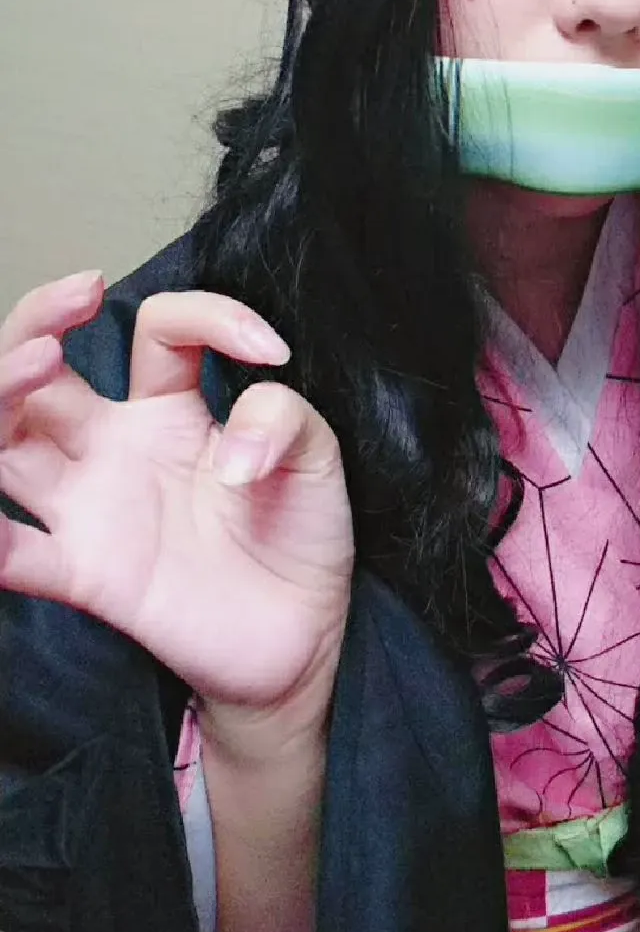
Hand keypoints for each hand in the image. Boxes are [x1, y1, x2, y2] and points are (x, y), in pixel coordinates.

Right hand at [0, 273, 354, 715]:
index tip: (270, 352)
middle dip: (35, 320)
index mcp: (171, 409)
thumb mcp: (316, 456)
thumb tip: (232, 453)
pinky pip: (11, 555)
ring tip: (36, 363)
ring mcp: (91, 508)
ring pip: (2, 441)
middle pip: (34, 371)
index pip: (160, 329)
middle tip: (77, 298)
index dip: (210, 315)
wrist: (305, 634)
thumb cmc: (301, 536)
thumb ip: (281, 420)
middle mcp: (113, 448)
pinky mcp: (86, 575)